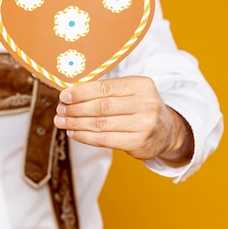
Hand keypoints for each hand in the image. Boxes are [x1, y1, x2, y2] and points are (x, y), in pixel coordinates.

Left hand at [54, 76, 193, 164]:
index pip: (105, 88)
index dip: (81, 92)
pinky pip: (105, 140)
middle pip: (101, 107)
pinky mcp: (139, 143)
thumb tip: (71, 92)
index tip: (64, 95)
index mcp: (141, 85)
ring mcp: (145, 125)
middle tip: (60, 109)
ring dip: (76, 123)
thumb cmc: (139, 107)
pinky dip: (85, 137)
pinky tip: (73, 133)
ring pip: (101, 124)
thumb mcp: (130, 92)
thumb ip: (106, 90)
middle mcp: (146, 104)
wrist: (167, 131)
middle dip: (76, 108)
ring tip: (61, 121)